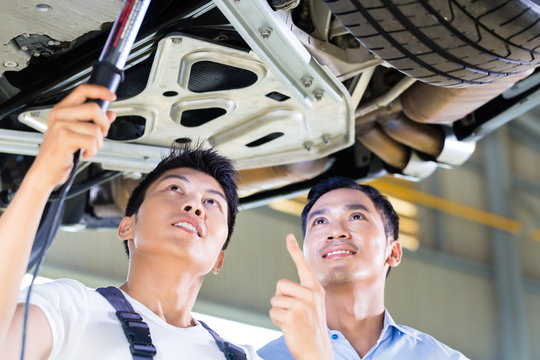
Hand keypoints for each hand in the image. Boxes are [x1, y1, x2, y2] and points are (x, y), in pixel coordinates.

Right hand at [29, 84, 115, 188]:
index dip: (100, 91)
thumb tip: (110, 113)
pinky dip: (93, 151)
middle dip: (104, 124)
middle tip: (100, 135)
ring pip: (96, 128)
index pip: (83, 90)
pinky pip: (92, 141)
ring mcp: (61, 125)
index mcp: (62, 110)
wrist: (45, 170)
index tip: (111, 96)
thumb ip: (93, 121)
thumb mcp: (77, 133)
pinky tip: (85, 153)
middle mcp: (60, 115)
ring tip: (88, 148)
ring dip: (98, 143)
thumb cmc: (59, 153)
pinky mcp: (64, 137)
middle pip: (94, 108)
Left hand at [269, 234, 332, 359]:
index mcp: (315, 290)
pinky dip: (276, 320)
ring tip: (292, 320)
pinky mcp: (291, 316)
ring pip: (274, 299)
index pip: (303, 266)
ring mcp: (301, 305)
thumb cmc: (312, 328)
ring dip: (278, 311)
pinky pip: (272, 312)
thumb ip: (301, 293)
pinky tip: (288, 327)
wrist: (317, 352)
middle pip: (280, 284)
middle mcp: (310, 295)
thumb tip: (282, 287)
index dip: (295, 250)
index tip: (289, 237)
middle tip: (292, 312)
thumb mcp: (313, 306)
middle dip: (280, 298)